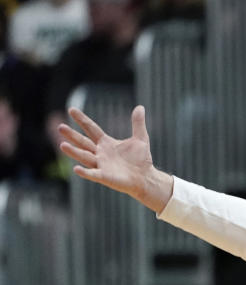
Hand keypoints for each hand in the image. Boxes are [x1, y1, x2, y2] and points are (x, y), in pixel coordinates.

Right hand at [58, 105, 173, 211]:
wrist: (145, 178)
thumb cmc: (141, 159)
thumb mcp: (141, 139)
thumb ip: (138, 124)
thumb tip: (140, 107)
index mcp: (106, 143)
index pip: (91, 128)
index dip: (82, 119)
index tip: (71, 109)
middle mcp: (100, 153)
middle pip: (83, 142)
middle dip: (72, 135)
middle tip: (60, 127)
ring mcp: (101, 165)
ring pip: (84, 157)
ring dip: (74, 152)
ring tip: (62, 145)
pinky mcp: (105, 177)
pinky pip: (93, 174)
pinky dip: (85, 172)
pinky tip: (76, 169)